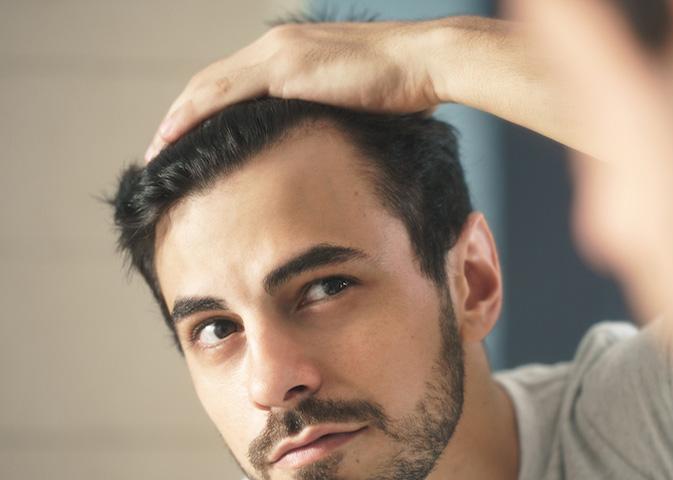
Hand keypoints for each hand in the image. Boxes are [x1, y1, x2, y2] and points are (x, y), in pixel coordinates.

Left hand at [145, 20, 441, 160]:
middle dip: (182, 116)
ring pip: (209, 87)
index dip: (206, 111)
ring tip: (157, 150)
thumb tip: (327, 149)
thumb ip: (333, 119)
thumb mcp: (359, 106)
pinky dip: (193, 116)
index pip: (235, 83)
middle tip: (160, 148)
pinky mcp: (285, 69)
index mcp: (293, 53)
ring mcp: (278, 54)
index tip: (190, 141)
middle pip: (213, 82)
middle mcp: (277, 46)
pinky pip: (224, 95)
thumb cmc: (406, 88)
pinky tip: (175, 137)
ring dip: (177, 118)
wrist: (425, 63)